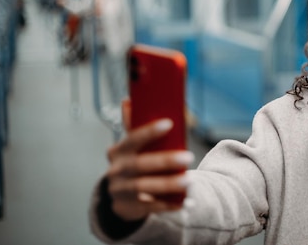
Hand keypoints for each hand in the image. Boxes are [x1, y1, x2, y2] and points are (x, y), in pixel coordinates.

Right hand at [105, 99, 193, 221]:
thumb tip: (128, 100)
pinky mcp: (130, 207)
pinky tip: (183, 201)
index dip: (149, 131)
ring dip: (168, 184)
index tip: (169, 123)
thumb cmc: (132, 162)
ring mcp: (122, 190)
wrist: (119, 195)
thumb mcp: (130, 145)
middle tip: (188, 157)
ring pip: (145, 188)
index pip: (132, 139)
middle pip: (140, 165)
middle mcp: (117, 170)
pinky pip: (150, 207)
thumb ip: (133, 126)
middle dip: (165, 160)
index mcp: (119, 151)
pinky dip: (167, 204)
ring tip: (189, 180)